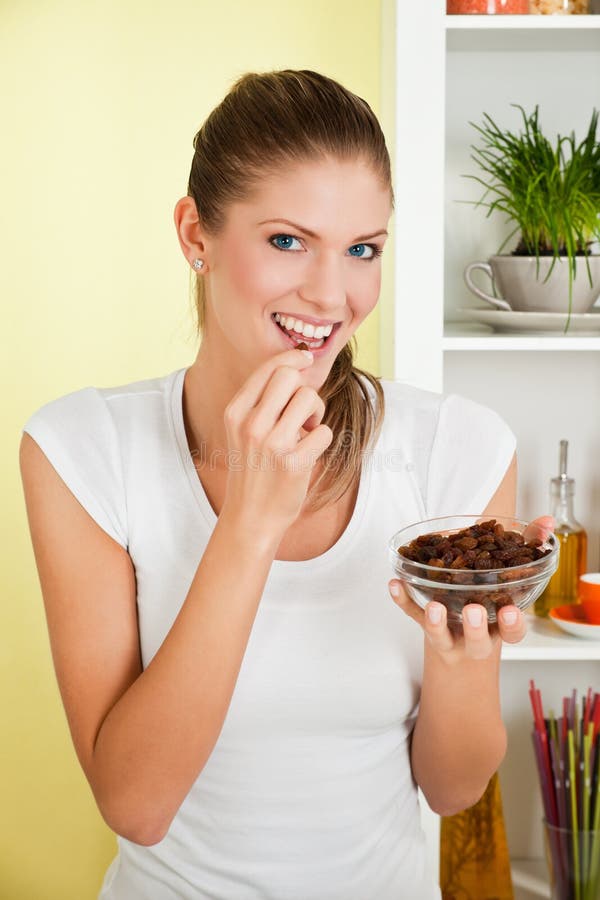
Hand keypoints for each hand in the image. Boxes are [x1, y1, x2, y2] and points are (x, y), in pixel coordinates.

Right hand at [220, 348, 333, 536]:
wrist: (250, 517)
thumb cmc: (253, 470)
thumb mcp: (241, 432)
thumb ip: (260, 402)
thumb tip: (295, 366)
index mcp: (235, 413)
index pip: (268, 368)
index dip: (292, 357)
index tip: (305, 357)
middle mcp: (250, 424)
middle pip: (289, 376)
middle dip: (303, 388)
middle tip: (302, 412)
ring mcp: (272, 443)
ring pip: (310, 398)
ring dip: (316, 413)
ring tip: (305, 433)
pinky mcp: (294, 462)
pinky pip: (324, 431)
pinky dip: (322, 440)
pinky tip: (308, 453)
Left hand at [387, 514, 554, 662]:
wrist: (461, 644)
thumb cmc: (492, 599)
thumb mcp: (512, 578)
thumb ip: (531, 547)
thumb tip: (548, 520)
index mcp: (500, 627)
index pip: (512, 632)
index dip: (512, 625)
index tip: (511, 612)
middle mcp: (475, 636)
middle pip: (477, 640)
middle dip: (475, 627)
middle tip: (473, 610)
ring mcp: (448, 635)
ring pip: (441, 636)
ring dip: (435, 622)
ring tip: (434, 605)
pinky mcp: (424, 625)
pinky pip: (411, 614)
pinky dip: (403, 599)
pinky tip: (395, 583)